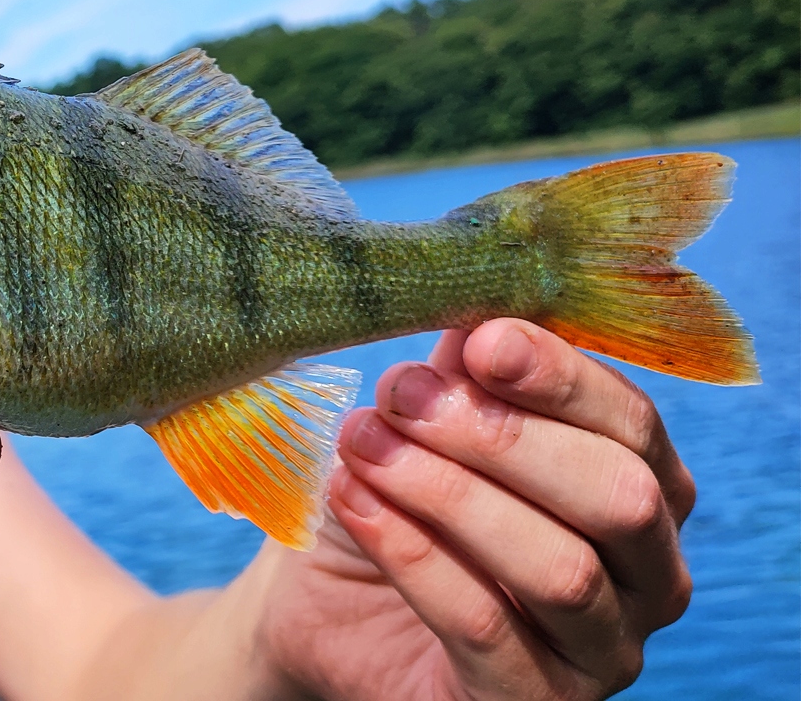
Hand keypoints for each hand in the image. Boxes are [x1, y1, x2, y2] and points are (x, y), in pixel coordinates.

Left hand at [255, 319, 693, 699]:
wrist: (321, 604)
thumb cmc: (394, 500)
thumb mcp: (424, 424)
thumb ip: (462, 375)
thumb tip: (480, 315)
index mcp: (644, 489)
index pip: (633, 425)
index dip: (561, 376)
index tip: (479, 339)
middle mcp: (647, 576)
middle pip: (617, 497)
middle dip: (504, 436)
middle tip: (402, 395)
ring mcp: (601, 653)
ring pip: (558, 568)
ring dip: (449, 492)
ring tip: (363, 444)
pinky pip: (484, 628)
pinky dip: (414, 555)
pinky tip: (353, 501)